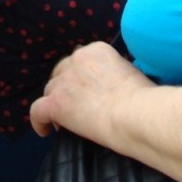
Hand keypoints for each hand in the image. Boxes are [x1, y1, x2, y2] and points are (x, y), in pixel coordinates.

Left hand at [29, 41, 153, 138]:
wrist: (135, 113)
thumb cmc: (144, 98)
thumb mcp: (131, 72)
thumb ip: (115, 71)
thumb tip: (112, 82)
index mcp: (97, 50)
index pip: (80, 60)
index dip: (80, 77)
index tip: (87, 92)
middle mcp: (77, 59)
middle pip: (61, 71)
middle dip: (65, 87)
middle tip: (76, 105)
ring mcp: (64, 81)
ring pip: (50, 90)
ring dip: (56, 102)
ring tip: (65, 121)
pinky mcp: (55, 103)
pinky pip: (37, 110)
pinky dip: (39, 121)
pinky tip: (46, 131)